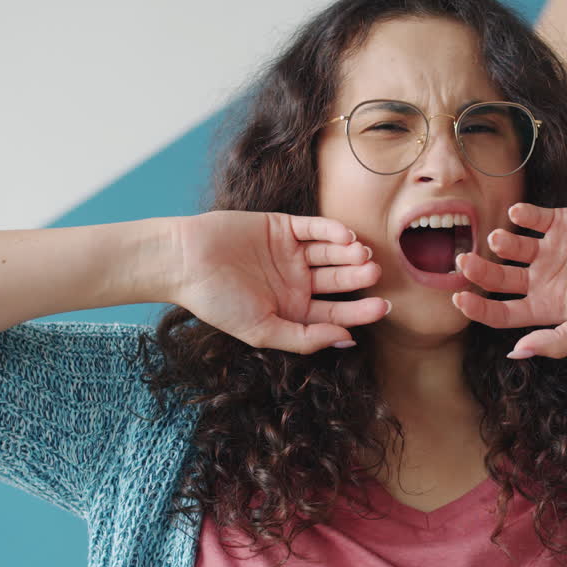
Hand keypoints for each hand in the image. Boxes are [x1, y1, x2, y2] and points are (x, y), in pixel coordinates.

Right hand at [170, 210, 388, 353]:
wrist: (183, 261)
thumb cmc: (217, 302)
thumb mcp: (261, 330)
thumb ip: (303, 338)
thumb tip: (346, 340)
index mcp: (293, 310)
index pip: (335, 312)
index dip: (360, 311)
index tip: (383, 308)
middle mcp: (296, 282)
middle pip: (338, 280)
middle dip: (358, 278)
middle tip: (375, 274)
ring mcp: (291, 253)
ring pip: (330, 253)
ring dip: (349, 254)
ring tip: (362, 255)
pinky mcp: (282, 226)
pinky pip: (313, 228)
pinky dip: (331, 231)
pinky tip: (345, 237)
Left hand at [451, 201, 566, 358]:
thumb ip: (558, 341)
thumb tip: (516, 354)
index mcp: (548, 308)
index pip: (502, 312)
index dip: (478, 309)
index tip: (459, 299)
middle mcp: (544, 279)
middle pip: (500, 278)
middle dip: (479, 272)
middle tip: (463, 262)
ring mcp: (551, 250)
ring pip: (512, 247)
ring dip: (501, 242)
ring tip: (501, 239)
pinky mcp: (562, 221)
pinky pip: (532, 218)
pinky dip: (521, 215)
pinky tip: (517, 215)